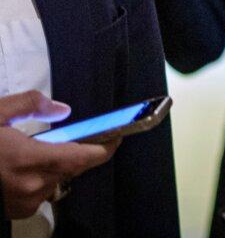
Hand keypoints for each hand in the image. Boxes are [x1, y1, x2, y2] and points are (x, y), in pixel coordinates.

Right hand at [0, 91, 117, 217]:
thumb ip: (30, 105)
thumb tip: (63, 110)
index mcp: (30, 159)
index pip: (83, 157)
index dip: (105, 147)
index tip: (117, 135)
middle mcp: (31, 185)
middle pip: (72, 168)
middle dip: (74, 151)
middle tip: (66, 136)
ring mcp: (23, 202)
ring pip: (56, 180)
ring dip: (54, 166)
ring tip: (32, 151)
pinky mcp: (15, 211)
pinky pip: (40, 192)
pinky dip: (39, 179)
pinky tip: (20, 168)